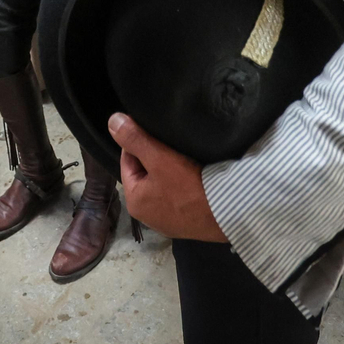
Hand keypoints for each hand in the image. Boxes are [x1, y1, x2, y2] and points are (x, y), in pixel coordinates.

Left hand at [109, 113, 226, 241]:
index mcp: (134, 202)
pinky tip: (196, 173)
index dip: (139, 142)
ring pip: (164, 184)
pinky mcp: (189, 223)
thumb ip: (134, 139)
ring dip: (172, 169)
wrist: (230, 214)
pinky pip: (181, 196)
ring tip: (185, 154)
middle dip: (156, 157)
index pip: (128, 161)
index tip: (153, 130)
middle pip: (146, 173)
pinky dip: (186, 184)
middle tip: (172, 142)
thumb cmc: (190, 187)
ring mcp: (170, 222)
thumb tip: (112, 121)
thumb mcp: (159, 158)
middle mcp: (148, 216)